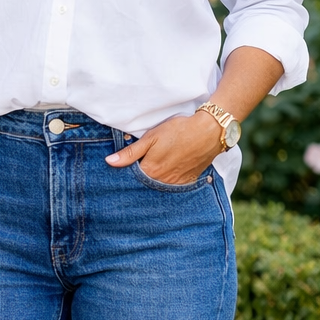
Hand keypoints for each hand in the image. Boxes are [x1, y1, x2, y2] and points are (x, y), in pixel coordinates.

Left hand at [105, 112, 221, 183]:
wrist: (209, 132)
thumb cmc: (178, 131)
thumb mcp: (151, 138)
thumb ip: (130, 152)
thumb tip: (110, 162)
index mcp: (151, 171)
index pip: (132, 179)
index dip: (128, 174)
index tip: (125, 170)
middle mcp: (162, 182)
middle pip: (145, 185)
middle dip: (140, 180)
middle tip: (139, 170)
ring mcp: (176, 183)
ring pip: (159, 187)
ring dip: (154, 182)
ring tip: (155, 170)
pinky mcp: (188, 181)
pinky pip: (173, 188)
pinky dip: (167, 184)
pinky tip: (167, 174)